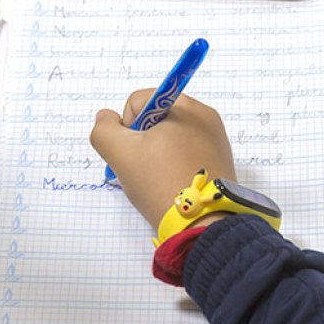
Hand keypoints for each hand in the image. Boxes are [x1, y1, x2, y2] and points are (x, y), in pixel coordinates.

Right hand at [90, 91, 235, 229]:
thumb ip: (103, 130)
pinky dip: (173, 163)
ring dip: (156, 153)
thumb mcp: (120, 154)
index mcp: (185, 106)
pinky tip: (171, 182)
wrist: (202, 222)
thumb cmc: (161, 183)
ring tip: (159, 177)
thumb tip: (107, 117)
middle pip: (155, 118)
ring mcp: (215, 137)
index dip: (126, 127)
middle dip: (142, 141)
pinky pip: (186, 151)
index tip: (134, 152)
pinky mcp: (220, 158)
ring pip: (170, 136)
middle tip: (144, 167)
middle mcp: (205, 116)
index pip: (138, 101)